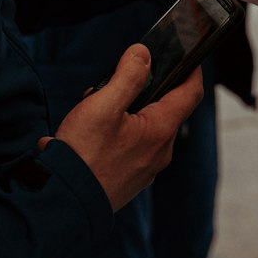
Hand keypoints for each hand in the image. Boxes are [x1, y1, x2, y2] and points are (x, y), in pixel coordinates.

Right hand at [54, 44, 202, 211]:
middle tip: (109, 86)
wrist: (65, 203)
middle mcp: (160, 152)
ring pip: (142, 129)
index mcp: (160, 130)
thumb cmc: (83, 155)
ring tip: (89, 112)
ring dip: (121, 113)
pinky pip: (129, 148)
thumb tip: (143, 55)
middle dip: (139, 91)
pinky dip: (113, 135)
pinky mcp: (130, 180)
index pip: (191, 93)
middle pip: (161, 109)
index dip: (191, 70)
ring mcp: (146, 169)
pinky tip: (86, 136)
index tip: (187, 56)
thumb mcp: (103, 106)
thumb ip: (127, 76)